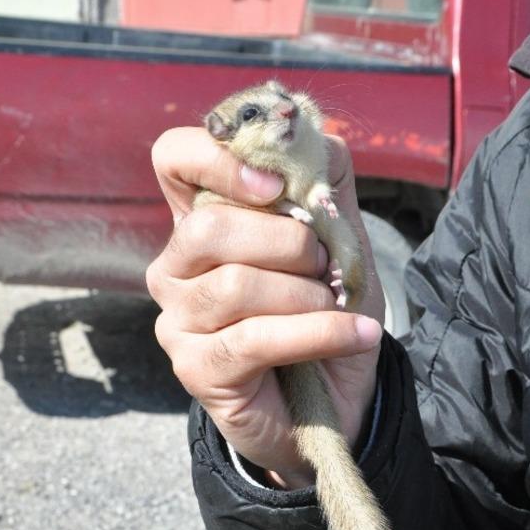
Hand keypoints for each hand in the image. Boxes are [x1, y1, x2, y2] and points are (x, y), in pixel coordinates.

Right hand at [147, 127, 384, 489]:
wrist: (337, 401)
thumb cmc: (325, 312)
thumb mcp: (338, 238)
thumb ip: (324, 182)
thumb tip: (311, 129)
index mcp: (201, 221)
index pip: (172, 158)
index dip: (217, 158)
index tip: (275, 187)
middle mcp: (174, 267)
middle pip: (208, 226)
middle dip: (288, 242)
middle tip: (325, 268)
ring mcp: (177, 320)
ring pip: (235, 285)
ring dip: (307, 295)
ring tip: (334, 306)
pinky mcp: (196, 368)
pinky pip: (255, 338)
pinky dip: (320, 332)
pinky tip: (357, 334)